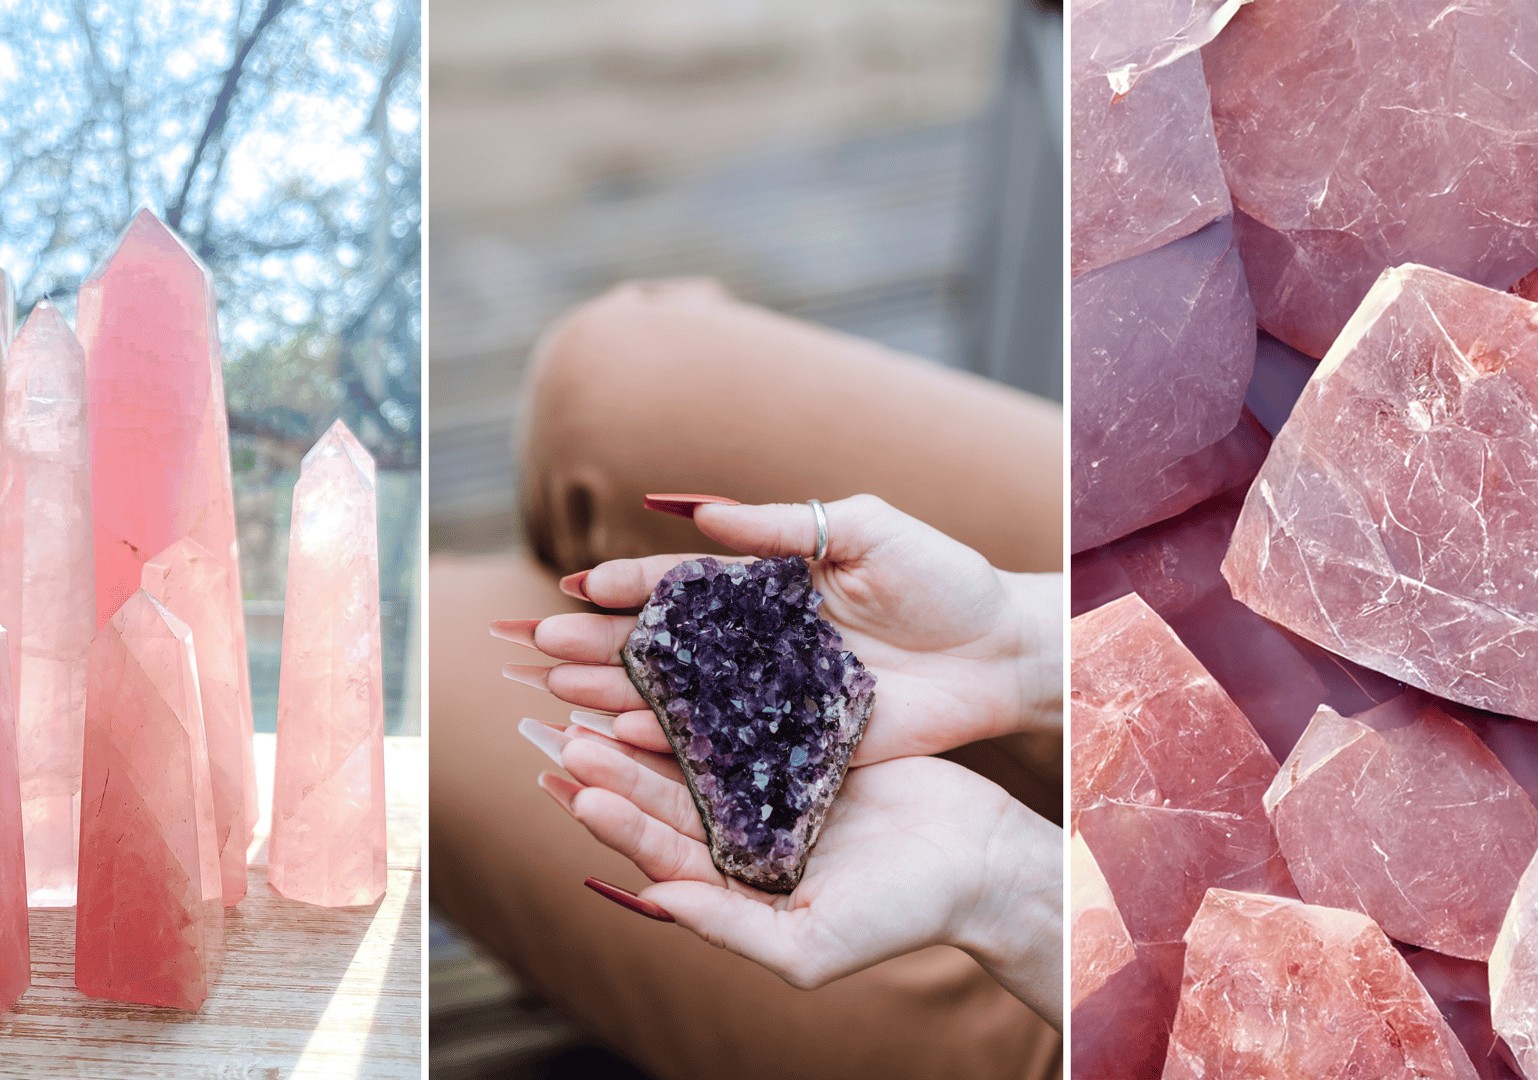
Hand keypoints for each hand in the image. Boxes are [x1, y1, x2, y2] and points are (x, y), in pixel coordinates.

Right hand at [496, 495, 1061, 763]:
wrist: (1004, 652)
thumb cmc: (943, 579)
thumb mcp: (864, 530)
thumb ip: (782, 525)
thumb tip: (692, 512)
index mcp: (770, 584)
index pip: (683, 584)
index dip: (628, 585)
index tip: (576, 589)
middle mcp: (759, 643)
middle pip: (664, 644)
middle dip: (599, 644)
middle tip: (534, 649)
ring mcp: (773, 696)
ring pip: (679, 698)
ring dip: (616, 696)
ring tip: (555, 695)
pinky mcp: (798, 744)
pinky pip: (725, 746)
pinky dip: (672, 747)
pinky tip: (623, 743)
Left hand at [531, 721, 1062, 1028]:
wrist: (985, 861)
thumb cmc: (904, 915)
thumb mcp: (810, 944)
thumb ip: (728, 926)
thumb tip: (654, 903)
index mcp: (736, 885)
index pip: (660, 852)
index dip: (616, 821)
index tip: (573, 790)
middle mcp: (744, 835)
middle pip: (664, 796)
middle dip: (613, 764)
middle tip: (562, 728)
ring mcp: (772, 787)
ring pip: (696, 753)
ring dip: (647, 725)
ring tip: (598, 693)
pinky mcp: (806, 745)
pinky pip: (747, 717)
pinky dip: (710, 697)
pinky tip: (678, 667)